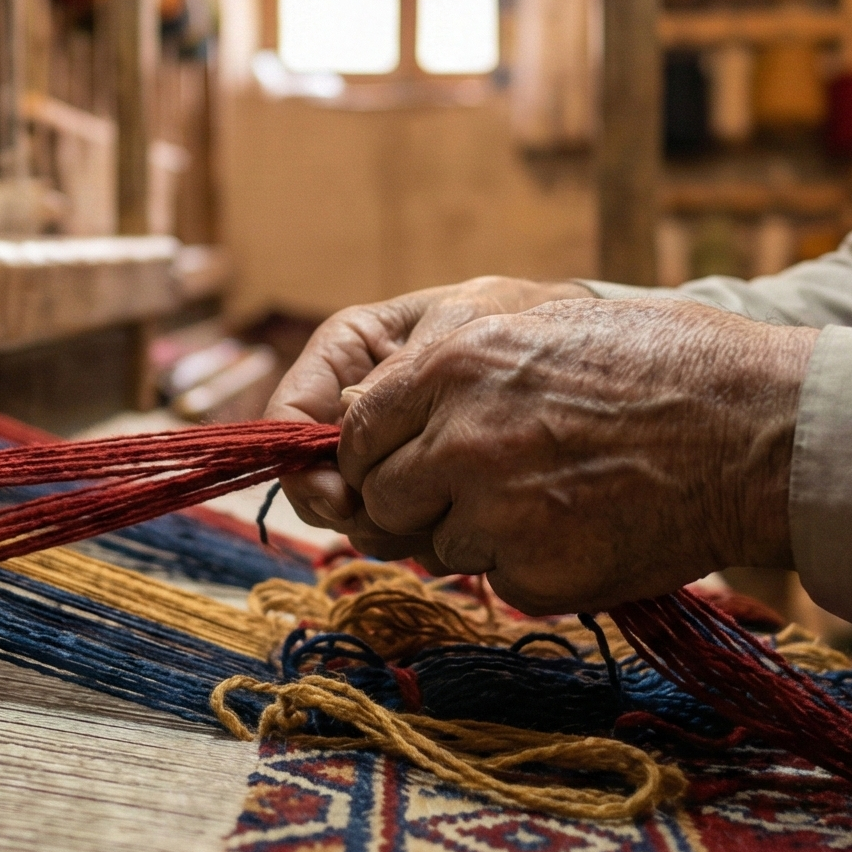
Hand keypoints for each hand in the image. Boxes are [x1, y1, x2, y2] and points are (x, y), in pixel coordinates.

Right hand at [266, 276, 595, 536]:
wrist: (562, 347)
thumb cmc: (509, 318)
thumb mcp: (460, 325)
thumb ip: (404, 371)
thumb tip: (348, 423)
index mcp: (345, 351)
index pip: (289, 417)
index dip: (300, 467)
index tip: (338, 502)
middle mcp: (349, 404)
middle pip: (310, 477)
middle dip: (344, 508)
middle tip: (393, 520)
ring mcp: (376, 449)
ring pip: (347, 510)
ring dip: (382, 527)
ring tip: (436, 520)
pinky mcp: (408, 482)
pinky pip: (390, 521)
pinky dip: (413, 534)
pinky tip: (452, 526)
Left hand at [332, 297, 816, 611]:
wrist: (757, 429)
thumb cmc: (664, 364)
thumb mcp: (543, 325)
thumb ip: (450, 370)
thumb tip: (374, 411)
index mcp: (453, 364)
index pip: (357, 432)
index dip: (374, 456)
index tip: (401, 465)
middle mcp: (460, 439)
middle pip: (383, 498)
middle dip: (417, 503)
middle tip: (477, 494)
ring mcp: (497, 512)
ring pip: (440, 545)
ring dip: (481, 535)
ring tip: (559, 497)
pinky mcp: (537, 574)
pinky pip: (500, 582)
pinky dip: (534, 568)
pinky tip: (590, 528)